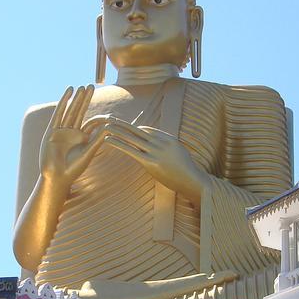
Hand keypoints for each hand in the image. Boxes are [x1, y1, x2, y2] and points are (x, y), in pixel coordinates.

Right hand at [39, 85, 104, 185]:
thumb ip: (98, 139)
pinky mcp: (52, 131)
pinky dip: (64, 102)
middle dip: (85, 99)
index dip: (97, 114)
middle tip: (91, 85)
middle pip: (80, 112)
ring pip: (70, 111)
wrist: (57, 177)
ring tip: (81, 87)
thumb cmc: (74, 169)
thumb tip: (110, 127)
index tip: (105, 109)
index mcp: (81, 138)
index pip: (90, 122)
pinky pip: (59, 113)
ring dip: (75, 99)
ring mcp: (61, 131)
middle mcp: (71, 133)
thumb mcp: (88, 152)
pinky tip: (68, 92)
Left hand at [94, 116, 208, 200]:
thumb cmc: (186, 171)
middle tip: (109, 117)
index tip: (122, 127)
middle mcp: (161, 142)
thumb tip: (159, 147)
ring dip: (117, 131)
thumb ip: (168, 148)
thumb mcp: (179, 154)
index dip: (133, 129)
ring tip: (105, 126)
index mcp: (168, 139)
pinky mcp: (150, 162)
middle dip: (122, 124)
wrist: (192, 180)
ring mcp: (155, 151)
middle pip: (137, 130)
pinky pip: (131, 150)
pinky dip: (118, 144)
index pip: (146, 130)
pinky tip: (109, 140)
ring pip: (132, 138)